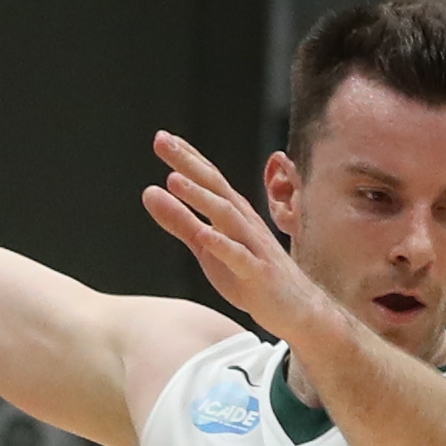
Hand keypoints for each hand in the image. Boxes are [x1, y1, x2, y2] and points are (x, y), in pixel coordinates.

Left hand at [139, 131, 341, 348]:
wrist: (297, 309)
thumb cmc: (249, 274)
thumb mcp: (206, 247)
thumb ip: (179, 220)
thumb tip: (149, 191)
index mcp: (232, 213)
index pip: (209, 178)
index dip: (187, 157)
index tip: (162, 137)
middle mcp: (244, 223)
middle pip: (216, 187)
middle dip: (189, 164)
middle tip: (162, 142)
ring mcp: (254, 247)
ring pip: (227, 217)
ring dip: (201, 198)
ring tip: (174, 180)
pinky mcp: (259, 274)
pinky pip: (240, 257)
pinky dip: (222, 245)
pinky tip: (204, 235)